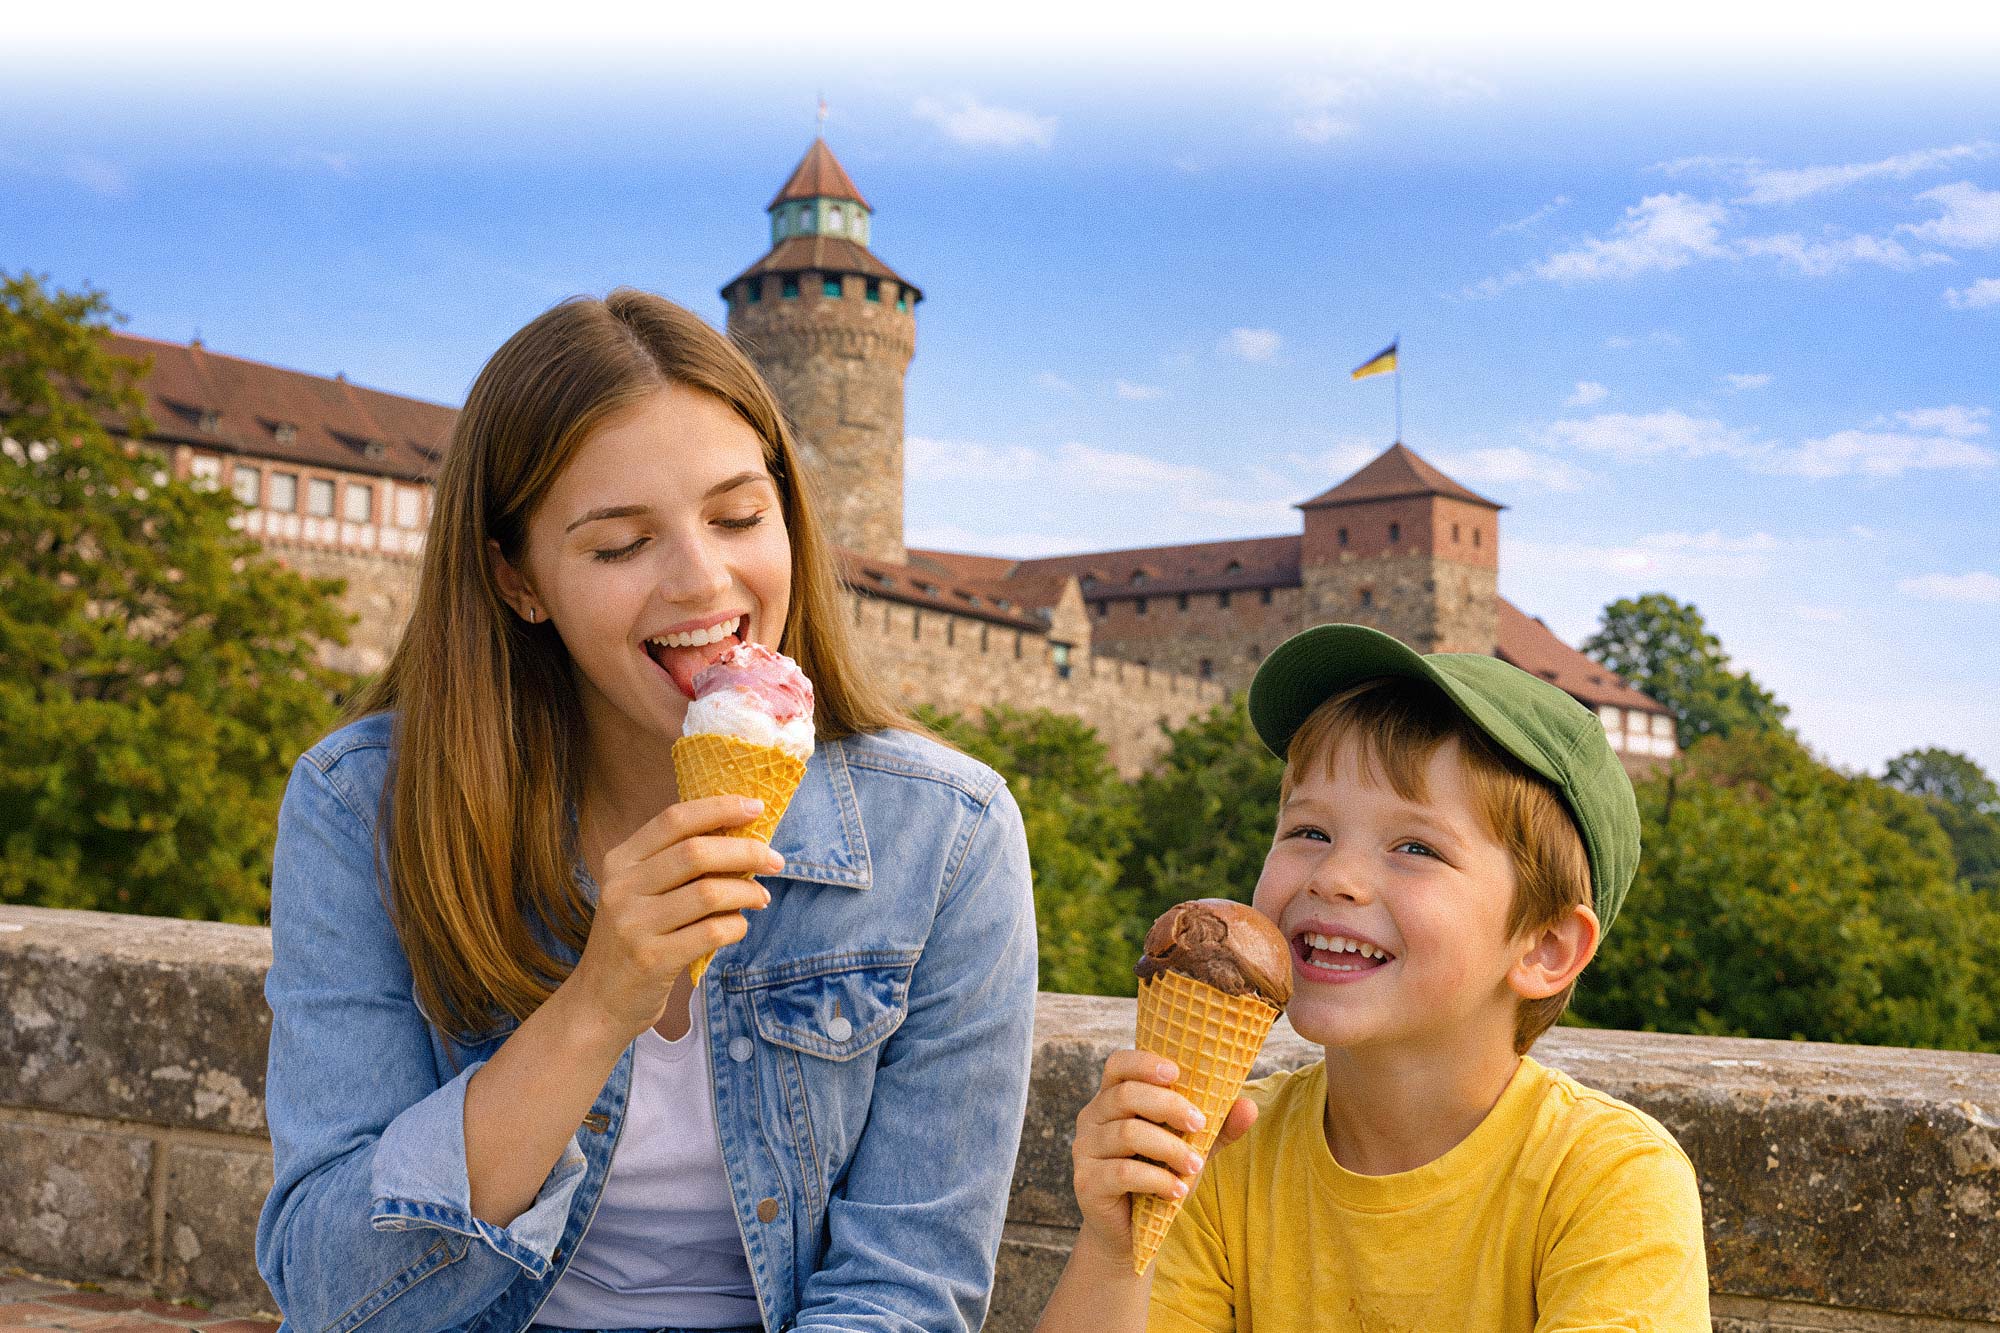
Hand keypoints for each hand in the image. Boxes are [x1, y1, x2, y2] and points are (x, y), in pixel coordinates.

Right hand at [564, 794, 780, 1043]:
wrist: (598, 1002)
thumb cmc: (634, 939)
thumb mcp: (638, 893)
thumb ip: (675, 865)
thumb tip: (743, 837)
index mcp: (620, 861)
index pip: (674, 819)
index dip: (720, 808)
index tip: (756, 807)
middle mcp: (622, 888)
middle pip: (697, 852)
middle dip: (747, 851)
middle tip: (775, 860)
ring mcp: (634, 924)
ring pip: (710, 892)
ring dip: (748, 891)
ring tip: (761, 897)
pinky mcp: (652, 959)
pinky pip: (713, 931)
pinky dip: (737, 925)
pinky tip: (738, 926)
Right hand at [1069, 1049, 1258, 1268]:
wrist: (1132, 1234)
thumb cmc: (1159, 1177)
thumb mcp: (1191, 1147)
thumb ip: (1217, 1127)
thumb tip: (1250, 1106)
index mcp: (1112, 1098)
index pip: (1119, 1064)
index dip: (1144, 1062)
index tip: (1177, 1074)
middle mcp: (1092, 1117)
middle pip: (1126, 1095)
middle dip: (1169, 1107)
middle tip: (1200, 1124)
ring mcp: (1084, 1150)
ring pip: (1127, 1133)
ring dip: (1169, 1148)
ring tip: (1195, 1165)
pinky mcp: (1086, 1182)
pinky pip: (1123, 1172)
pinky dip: (1157, 1179)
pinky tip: (1177, 1190)